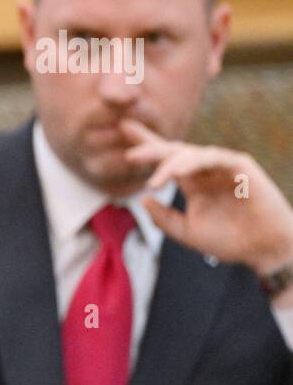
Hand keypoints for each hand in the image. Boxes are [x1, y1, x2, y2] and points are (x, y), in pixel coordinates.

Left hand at [121, 118, 292, 276]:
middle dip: (150, 144)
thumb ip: (163, 218)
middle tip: (127, 140)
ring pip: (190, 153)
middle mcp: (205, 170)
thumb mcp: (186, 232)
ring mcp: (223, 166)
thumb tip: (143, 199)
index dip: (145, 147)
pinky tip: (176, 173)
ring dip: (168, 163)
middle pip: (173, 150)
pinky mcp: (240, 166)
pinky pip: (212, 157)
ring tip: (153, 179)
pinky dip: (193, 162)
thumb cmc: (229, 241)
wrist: (263, 250)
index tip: (121, 134)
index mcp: (193, 182)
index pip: (165, 161)